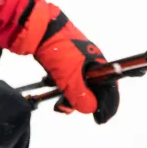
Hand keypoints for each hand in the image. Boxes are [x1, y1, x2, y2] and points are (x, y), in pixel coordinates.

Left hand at [10, 0, 118, 123]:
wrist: (36, 28)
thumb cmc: (57, 48)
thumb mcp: (70, 76)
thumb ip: (82, 94)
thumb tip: (91, 109)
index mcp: (98, 62)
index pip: (110, 87)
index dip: (107, 104)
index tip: (100, 119)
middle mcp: (90, 61)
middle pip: (94, 89)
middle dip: (83, 102)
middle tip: (66, 108)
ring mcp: (76, 60)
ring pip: (78, 85)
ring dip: (69, 96)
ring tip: (57, 102)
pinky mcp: (62, 59)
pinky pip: (66, 78)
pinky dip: (61, 86)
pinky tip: (50, 85)